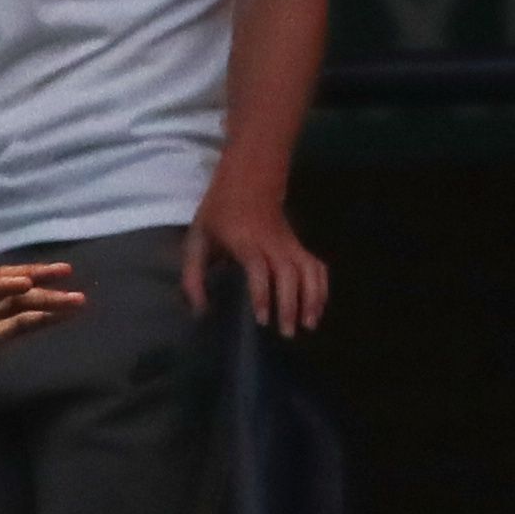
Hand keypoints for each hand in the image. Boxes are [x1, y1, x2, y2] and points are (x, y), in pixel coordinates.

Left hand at [183, 184, 328, 337]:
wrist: (248, 180)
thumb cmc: (218, 214)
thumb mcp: (196, 240)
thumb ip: (193, 277)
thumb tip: (200, 311)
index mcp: (244, 241)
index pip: (258, 268)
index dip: (263, 293)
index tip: (263, 320)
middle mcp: (272, 242)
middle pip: (289, 273)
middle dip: (291, 304)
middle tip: (288, 333)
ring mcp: (289, 243)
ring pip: (309, 269)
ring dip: (313, 297)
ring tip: (309, 325)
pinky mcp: (299, 244)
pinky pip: (316, 265)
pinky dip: (321, 286)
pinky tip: (318, 307)